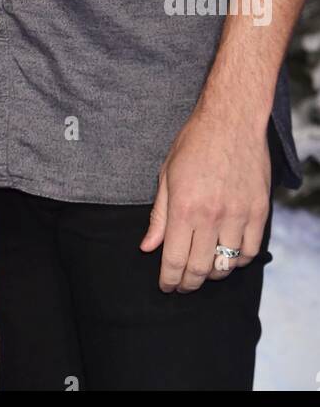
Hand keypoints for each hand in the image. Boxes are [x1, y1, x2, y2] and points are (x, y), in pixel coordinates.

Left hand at [139, 104, 270, 292]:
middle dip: (188, 283)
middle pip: (200, 268)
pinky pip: (251, 250)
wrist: (231, 120)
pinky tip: (228, 256)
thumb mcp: (167, 175)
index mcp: (184, 208)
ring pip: (227, 264)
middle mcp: (212, 216)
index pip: (175, 260)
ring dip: (213, 273)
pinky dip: (239, 260)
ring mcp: (238, 215)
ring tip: (203, 270)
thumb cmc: (194, 143)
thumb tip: (147, 248)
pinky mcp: (259, 211)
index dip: (169, 280)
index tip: (166, 286)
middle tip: (182, 285)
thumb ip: (159, 216)